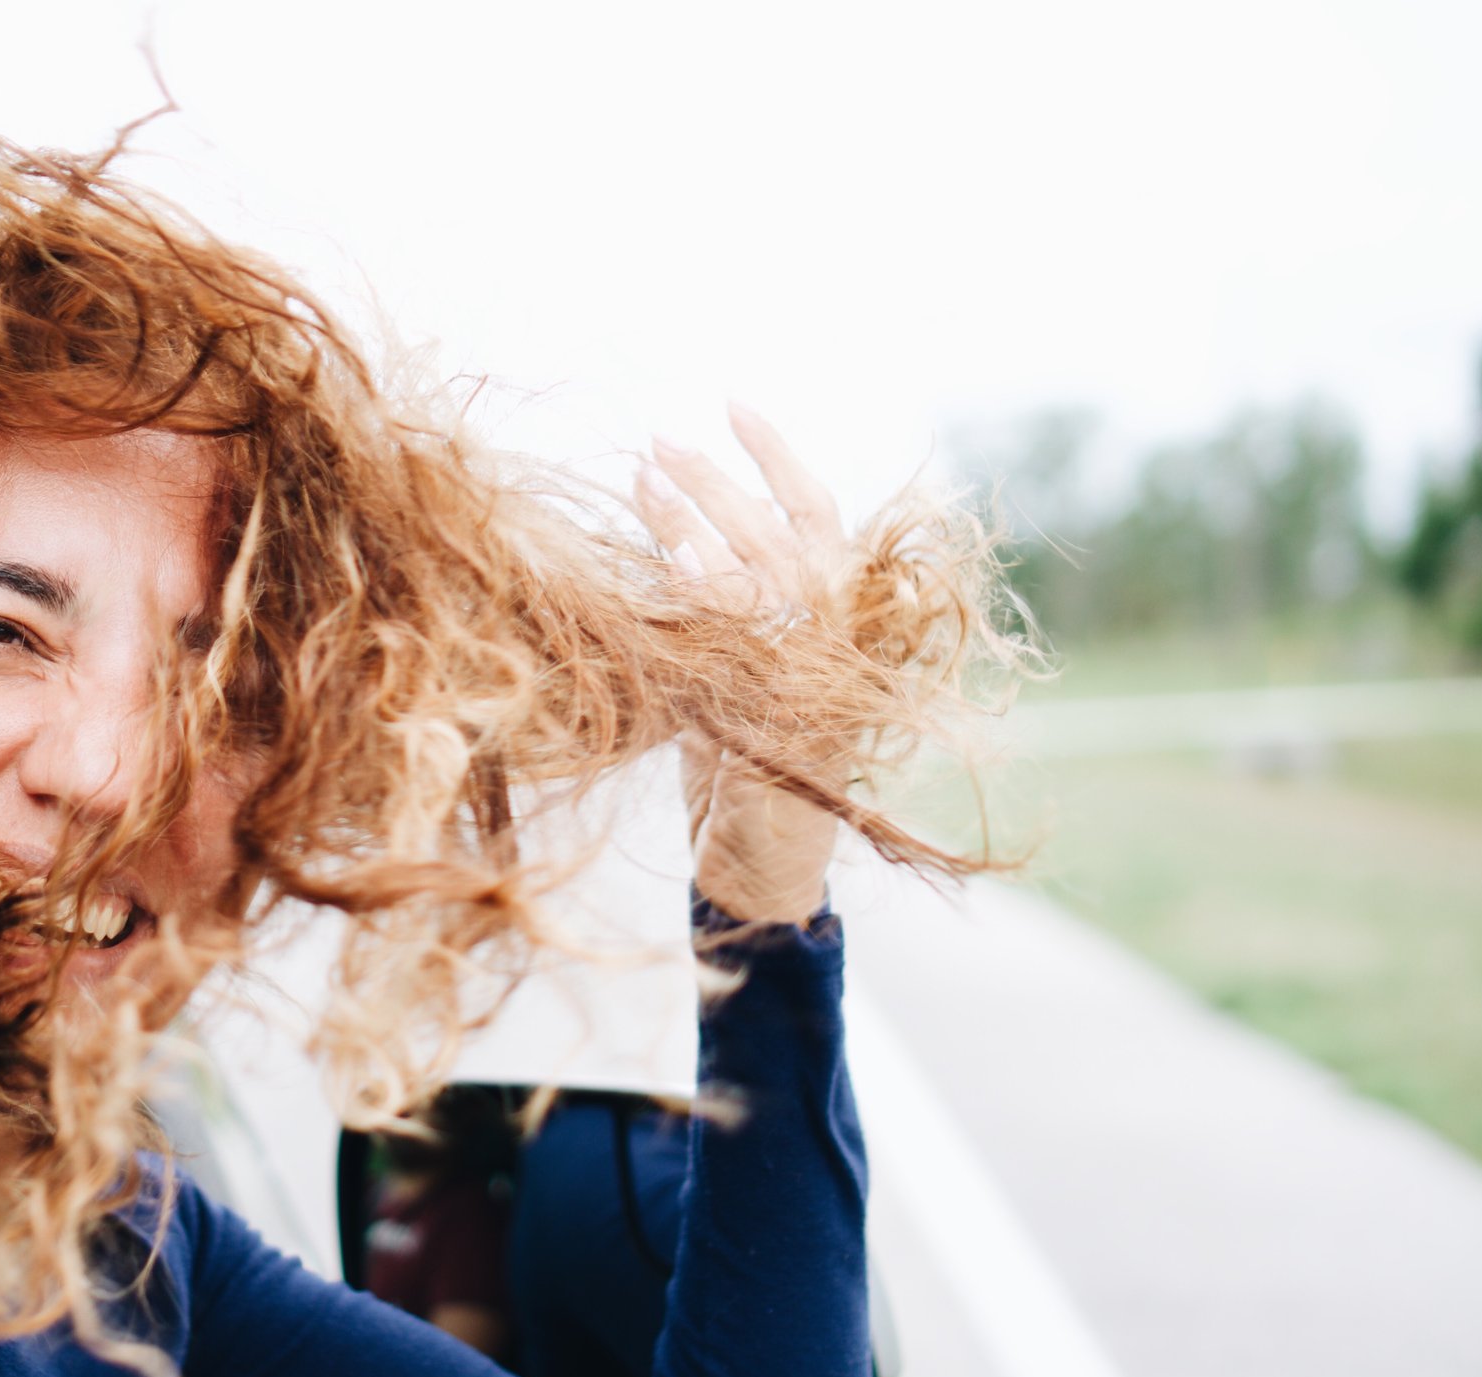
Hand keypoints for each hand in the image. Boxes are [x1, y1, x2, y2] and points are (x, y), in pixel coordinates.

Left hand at [634, 403, 850, 926]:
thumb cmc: (738, 771)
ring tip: (644, 473)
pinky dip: (698, 595)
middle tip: (660, 440)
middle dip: (719, 480)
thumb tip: (667, 524)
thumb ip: (720, 609)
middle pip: (781, 533)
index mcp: (836, 619)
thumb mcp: (727, 674)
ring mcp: (812, 680)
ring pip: (759, 574)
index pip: (816, 513)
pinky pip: (736, 643)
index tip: (732, 401)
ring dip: (698, 519)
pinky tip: (658, 560)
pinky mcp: (780, 720)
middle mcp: (834, 641)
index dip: (776, 456)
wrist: (760, 871)